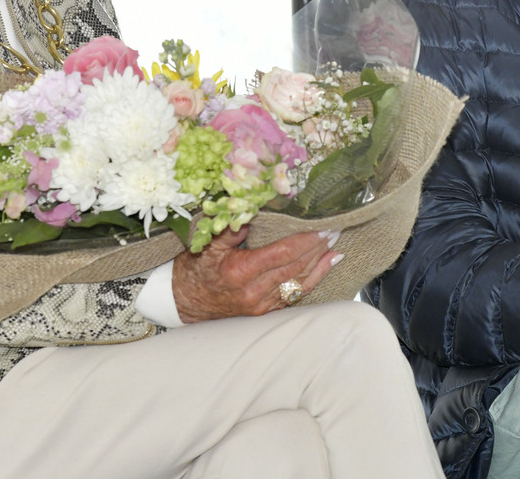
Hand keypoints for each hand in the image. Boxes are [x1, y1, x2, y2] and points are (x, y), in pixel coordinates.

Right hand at [172, 226, 339, 322]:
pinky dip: (312, 280)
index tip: (322, 228)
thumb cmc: (195, 269)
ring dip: (320, 265)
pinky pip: (294, 295)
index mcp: (240, 271)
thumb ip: (231, 227)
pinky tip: (325, 267)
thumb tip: (252, 208)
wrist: (183, 302)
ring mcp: (261, 304)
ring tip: (336, 247)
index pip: (282, 253)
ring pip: (298, 283)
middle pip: (295, 267)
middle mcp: (254, 291)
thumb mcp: (207, 244)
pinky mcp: (264, 311)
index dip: (305, 240)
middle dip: (318, 249)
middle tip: (334, 231)